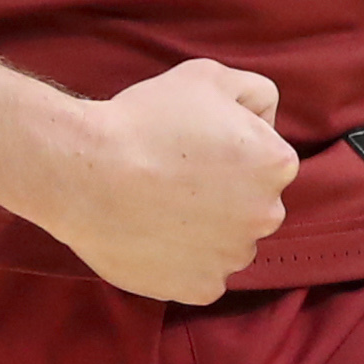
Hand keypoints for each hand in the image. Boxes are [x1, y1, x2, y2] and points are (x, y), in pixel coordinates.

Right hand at [32, 60, 294, 304]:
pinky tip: (154, 235)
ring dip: (205, 229)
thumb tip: (265, 118)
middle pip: (251, 203)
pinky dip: (182, 260)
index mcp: (277, 165)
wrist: (86, 173)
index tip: (193, 145)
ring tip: (159, 205)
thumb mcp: (209, 75)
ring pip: (227, 241)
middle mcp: (267, 215)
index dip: (229, 147)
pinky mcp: (202, 288)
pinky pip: (201, 274)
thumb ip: (256, 91)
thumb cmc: (145, 119)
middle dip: (224, 192)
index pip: (265, 157)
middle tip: (174, 175)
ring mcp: (234, 258)